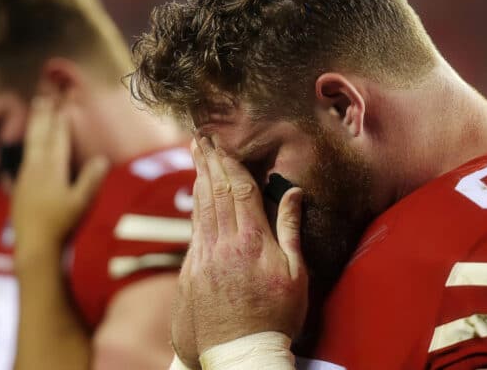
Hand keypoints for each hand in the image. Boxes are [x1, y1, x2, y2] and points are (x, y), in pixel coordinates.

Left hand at [11, 97, 108, 260]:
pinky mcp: (20, 185)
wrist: (34, 245)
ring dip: (34, 125)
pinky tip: (30, 146)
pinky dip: (29, 144)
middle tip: (43, 96)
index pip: (59, 137)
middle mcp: (36, 167)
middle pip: (40, 134)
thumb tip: (101, 158)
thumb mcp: (81, 202)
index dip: (62, 118)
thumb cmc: (61, 224)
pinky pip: (25, 156)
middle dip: (43, 114)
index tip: (63, 101)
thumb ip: (91, 179)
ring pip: (30, 143)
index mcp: (52, 168)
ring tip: (36, 111)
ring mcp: (25, 176)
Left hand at [171, 136, 307, 359]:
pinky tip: (195, 197)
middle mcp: (223, 243)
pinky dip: (194, 208)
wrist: (239, 353)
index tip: (222, 142)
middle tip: (200, 138)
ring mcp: (204, 257)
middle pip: (214, 192)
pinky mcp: (191, 272)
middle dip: (208, 162)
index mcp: (251, 240)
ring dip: (198, 179)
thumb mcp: (295, 274)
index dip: (229, 162)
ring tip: (196, 157)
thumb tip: (293, 192)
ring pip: (199, 208)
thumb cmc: (275, 316)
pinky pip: (193, 231)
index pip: (238, 189)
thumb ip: (290, 229)